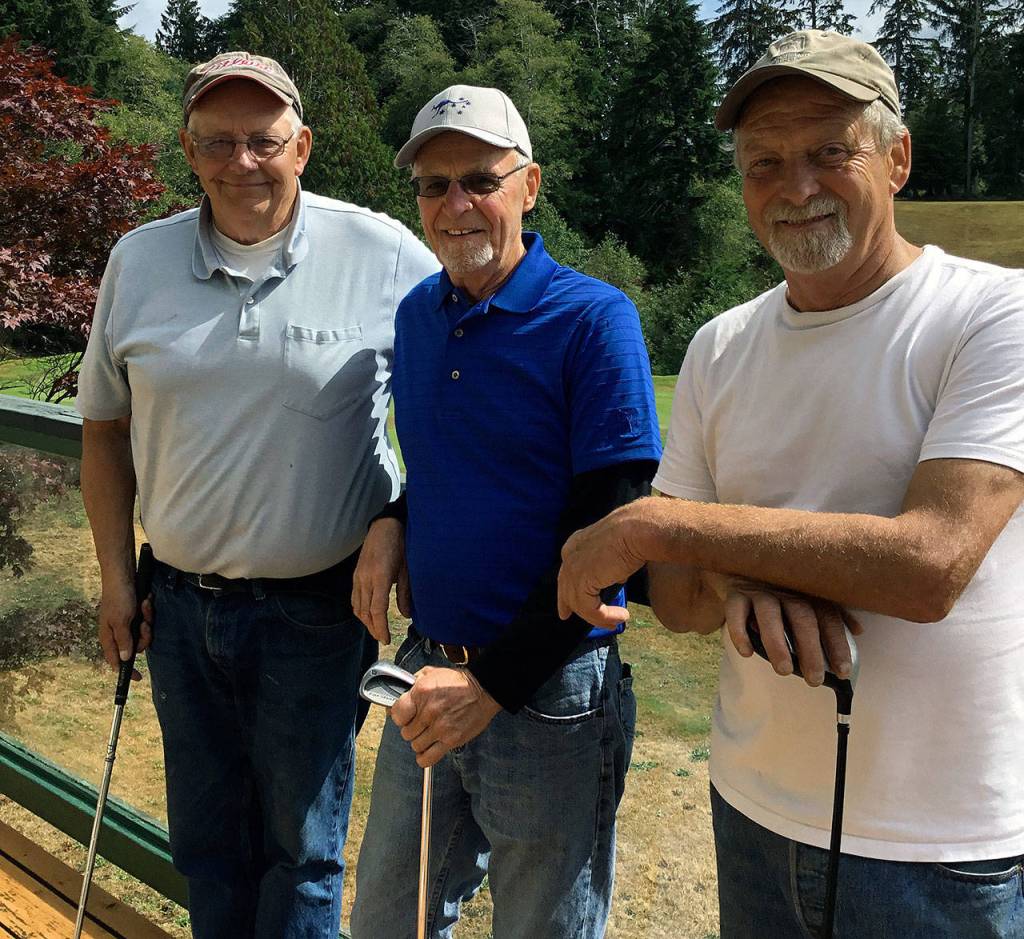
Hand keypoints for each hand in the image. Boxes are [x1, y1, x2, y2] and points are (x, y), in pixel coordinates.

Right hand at [97, 580, 151, 680]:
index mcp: (109, 637)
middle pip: (136, 647)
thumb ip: (124, 640)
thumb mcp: (121, 620)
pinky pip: (146, 619)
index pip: (116, 661)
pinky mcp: (135, 613)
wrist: (123, 573)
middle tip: (144, 623)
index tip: (138, 678)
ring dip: (147, 620)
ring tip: (145, 605)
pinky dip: (147, 611)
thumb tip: (125, 659)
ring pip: (144, 633)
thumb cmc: (118, 596)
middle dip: (144, 636)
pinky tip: (147, 600)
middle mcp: (117, 632)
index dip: (126, 670)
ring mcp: (127, 622)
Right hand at [352, 518, 410, 643]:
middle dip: (373, 628)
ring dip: (366, 621)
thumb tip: (406, 615)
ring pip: (358, 607)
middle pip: (365, 612)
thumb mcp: (408, 569)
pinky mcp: (356, 574)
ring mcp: (358, 577)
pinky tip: (367, 614)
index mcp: (380, 577)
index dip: (381, 628)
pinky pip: (355, 598)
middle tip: (382, 639)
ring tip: (376, 630)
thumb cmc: (401, 545)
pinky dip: (360, 610)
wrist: (386, 525)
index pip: (377, 610)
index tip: (386, 639)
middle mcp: (365, 579)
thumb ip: (406, 593)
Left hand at [390, 666, 502, 767]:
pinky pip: (428, 758)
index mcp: (421, 693)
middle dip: (411, 729)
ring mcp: (440, 727)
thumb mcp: (432, 673)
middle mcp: (428, 711)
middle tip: (419, 724)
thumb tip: (400, 694)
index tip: (404, 717)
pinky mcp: (451, 740)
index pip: (396, 715)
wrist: (483, 690)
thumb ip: (413, 683)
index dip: (399, 717)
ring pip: (415, 745)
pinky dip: (424, 757)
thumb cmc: (458, 682)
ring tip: (427, 734)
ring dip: (419, 741)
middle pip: (406, 732)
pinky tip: (426, 750)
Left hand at [557, 506, 644, 628]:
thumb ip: (611, 566)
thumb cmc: (635, 535)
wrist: (637, 530)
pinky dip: (605, 616)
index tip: (566, 610)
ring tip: (618, 620)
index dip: (566, 592)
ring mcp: (573, 567)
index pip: (567, 572)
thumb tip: (617, 579)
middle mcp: (570, 554)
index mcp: (577, 544)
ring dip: (599, 617)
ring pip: (579, 603)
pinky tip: (621, 616)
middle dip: (569, 606)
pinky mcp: (581, 580)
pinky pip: (589, 609)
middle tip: (574, 619)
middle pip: (566, 588)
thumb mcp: (617, 552)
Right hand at [717, 576, 861, 685]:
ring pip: (769, 615)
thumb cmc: (780, 590)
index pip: (828, 618)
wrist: (741, 565)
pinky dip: (739, 632)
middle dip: (810, 649)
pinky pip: (736, 611)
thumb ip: (831, 615)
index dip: (837, 644)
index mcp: (808, 592)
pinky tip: (747, 652)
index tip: (843, 672)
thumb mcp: (807, 597)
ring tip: (784, 670)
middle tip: (814, 679)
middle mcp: (786, 590)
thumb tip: (859, 631)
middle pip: (802, 617)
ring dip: (777, 643)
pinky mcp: (735, 594)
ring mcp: (760, 591)